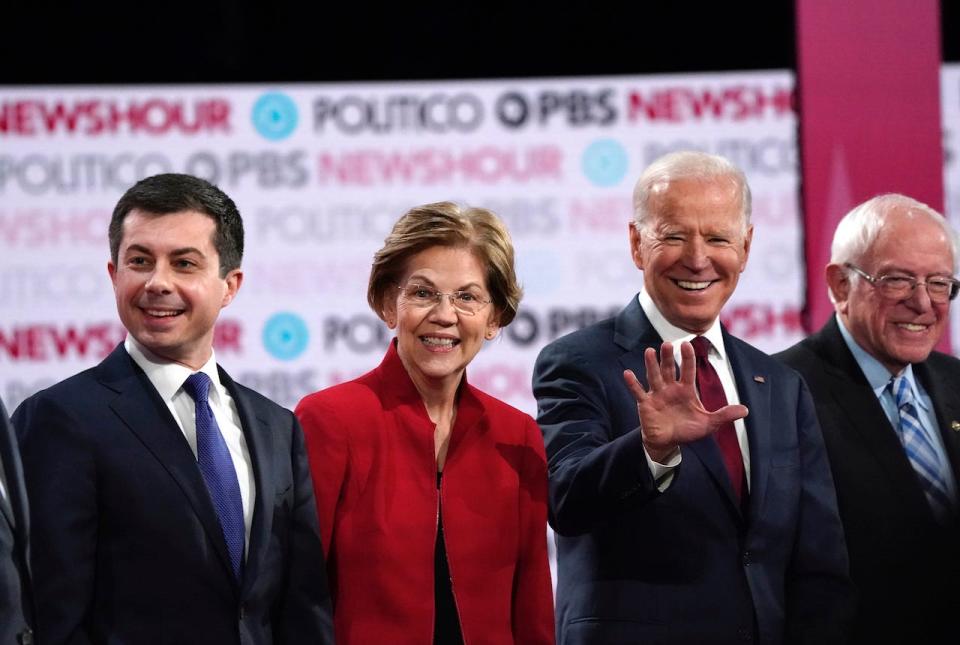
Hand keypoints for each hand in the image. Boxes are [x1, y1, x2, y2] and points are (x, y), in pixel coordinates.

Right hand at [622, 341, 748, 461]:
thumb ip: (724, 415)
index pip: (688, 370)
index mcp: (686, 390)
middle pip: (669, 369)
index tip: (688, 344)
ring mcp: (657, 394)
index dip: (688, 358)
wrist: (668, 443)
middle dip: (668, 357)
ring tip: (649, 351)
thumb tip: (746, 410)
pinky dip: (632, 384)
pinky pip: (638, 392)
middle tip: (668, 344)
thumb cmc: (687, 430)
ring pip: (653, 376)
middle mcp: (670, 388)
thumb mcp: (708, 424)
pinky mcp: (645, 404)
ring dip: (651, 364)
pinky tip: (627, 374)